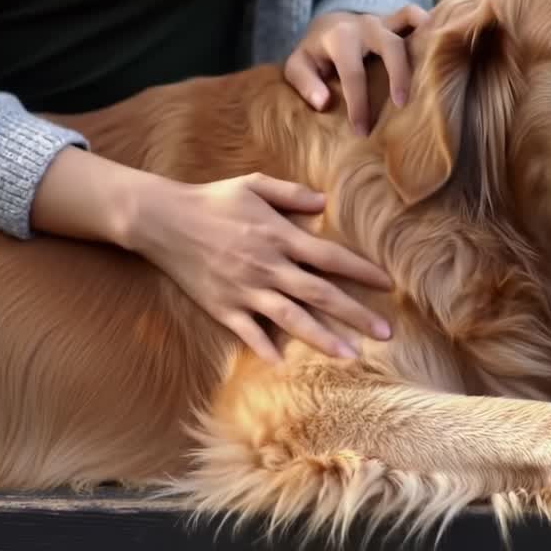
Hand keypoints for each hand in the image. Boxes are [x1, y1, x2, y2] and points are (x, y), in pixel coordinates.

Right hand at [129, 171, 393, 362]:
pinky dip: (265, 348)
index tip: (388, 283)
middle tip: (387, 332)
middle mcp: (267, 266)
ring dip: (323, 338)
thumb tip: (325, 202)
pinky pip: (248, 332)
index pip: (330, 257)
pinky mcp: (223, 307)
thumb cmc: (212, 199)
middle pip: (320, 293)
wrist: (163, 220)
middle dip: (356, 313)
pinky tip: (284, 365)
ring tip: (351, 355)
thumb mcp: (253, 185)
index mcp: (279, 235)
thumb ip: (291, 193)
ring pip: (291, 318)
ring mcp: (245, 289)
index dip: (362, 270)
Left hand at [285, 5, 429, 135]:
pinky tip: (441, 48)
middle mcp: (365, 25)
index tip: (362, 131)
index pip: (353, 73)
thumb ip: (305, 84)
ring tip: (435, 69)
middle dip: (398, 75)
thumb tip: (324, 102)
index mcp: (339, 38)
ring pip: (411, 19)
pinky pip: (418, 17)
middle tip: (401, 105)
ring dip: (425, 41)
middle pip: (390, 45)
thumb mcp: (297, 68)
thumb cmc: (314, 56)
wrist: (327, 27)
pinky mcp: (398, 21)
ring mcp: (385, 20)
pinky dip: (431, 27)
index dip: (359, 104)